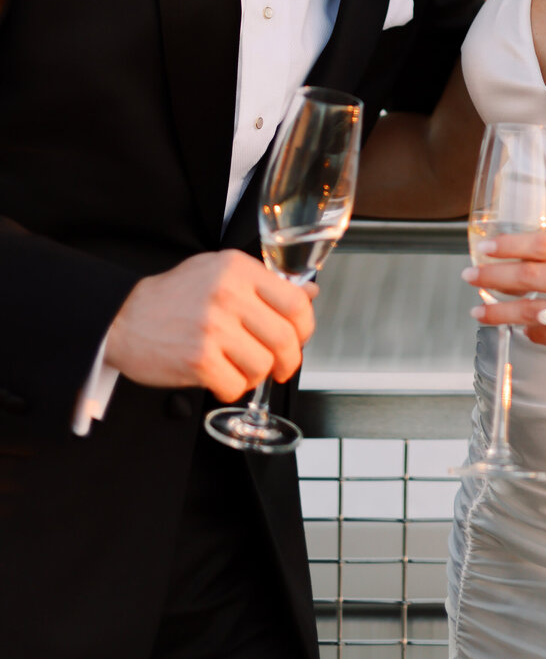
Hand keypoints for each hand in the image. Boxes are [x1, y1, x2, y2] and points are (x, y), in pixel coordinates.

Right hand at [106, 251, 317, 401]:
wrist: (123, 318)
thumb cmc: (173, 296)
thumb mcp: (220, 271)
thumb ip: (265, 282)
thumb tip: (309, 292)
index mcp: (238, 269)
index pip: (295, 301)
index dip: (305, 327)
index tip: (299, 337)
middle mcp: (228, 295)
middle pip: (284, 338)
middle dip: (289, 361)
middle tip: (281, 367)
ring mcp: (213, 328)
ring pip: (262, 365)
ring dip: (256, 376)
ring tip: (242, 369)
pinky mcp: (198, 359)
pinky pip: (235, 385)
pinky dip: (233, 388)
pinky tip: (222, 378)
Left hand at [464, 233, 545, 371]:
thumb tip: (513, 261)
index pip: (543, 245)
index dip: (510, 245)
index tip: (486, 248)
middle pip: (530, 275)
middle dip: (493, 275)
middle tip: (471, 275)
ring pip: (528, 309)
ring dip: (497, 311)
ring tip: (477, 311)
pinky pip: (541, 334)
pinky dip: (527, 329)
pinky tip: (519, 327)